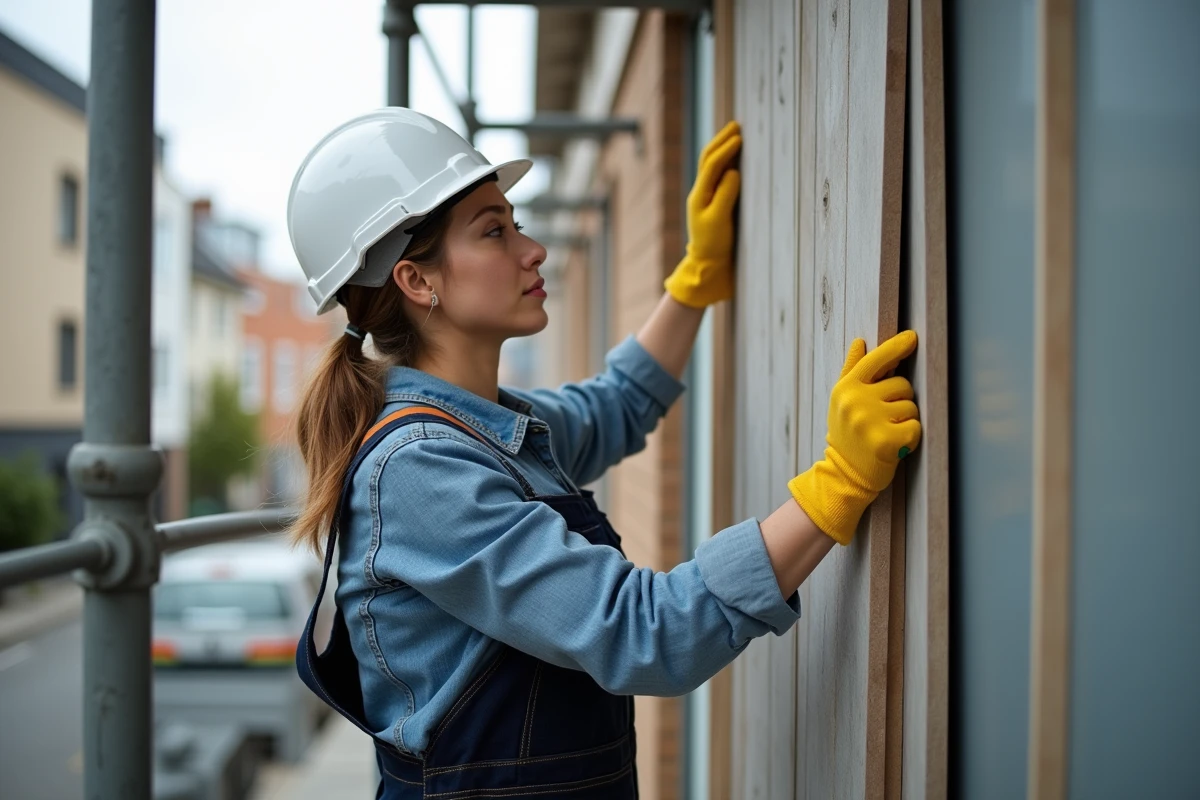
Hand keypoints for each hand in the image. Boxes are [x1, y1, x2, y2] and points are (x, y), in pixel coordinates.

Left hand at [664, 121, 741, 307]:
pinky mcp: (715, 204)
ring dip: (722, 148)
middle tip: (736, 125)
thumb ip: (725, 194)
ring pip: (712, 165)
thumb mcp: (719, 220)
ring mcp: (707, 197)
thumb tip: (733, 171)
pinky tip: (735, 158)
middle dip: (721, 141)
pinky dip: (726, 162)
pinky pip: (718, 176)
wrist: (708, 265)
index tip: (740, 136)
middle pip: (708, 159)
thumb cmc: (714, 245)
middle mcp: (701, 193)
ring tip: (735, 134)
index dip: (725, 149)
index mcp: (699, 195)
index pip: (711, 165)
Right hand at [787, 331, 921, 544]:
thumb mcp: (842, 401)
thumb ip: (852, 370)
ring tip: (888, 432)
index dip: (896, 347)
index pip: (876, 360)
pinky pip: (915, 427)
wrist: (842, 474)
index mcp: (846, 388)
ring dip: (906, 420)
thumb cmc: (847, 434)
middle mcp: (856, 401)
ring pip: (911, 407)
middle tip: (885, 418)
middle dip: (901, 400)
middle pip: (903, 385)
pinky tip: (895, 445)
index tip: (912, 338)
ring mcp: (869, 420)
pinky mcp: (885, 440)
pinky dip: (911, 438)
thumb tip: (860, 342)